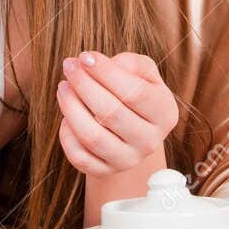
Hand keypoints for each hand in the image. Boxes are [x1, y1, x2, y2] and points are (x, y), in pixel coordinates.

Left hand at [55, 51, 178, 176]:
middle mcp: (150, 141)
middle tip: (69, 66)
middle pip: (112, 113)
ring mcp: (128, 160)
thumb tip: (97, 63)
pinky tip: (67, 116)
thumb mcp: (143, 73)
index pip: (135, 93)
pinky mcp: (105, 171)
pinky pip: (78, 156)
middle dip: (84, 85)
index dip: (106, 73)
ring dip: (71, 107)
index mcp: (165, 113)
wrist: (132, 130)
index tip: (85, 56)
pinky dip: (67, 134)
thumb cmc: (135, 93)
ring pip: (93, 137)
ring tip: (63, 87)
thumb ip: (129, 62)